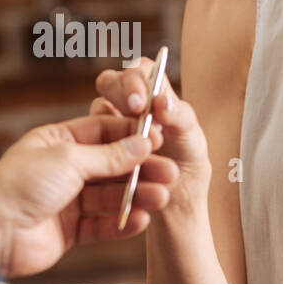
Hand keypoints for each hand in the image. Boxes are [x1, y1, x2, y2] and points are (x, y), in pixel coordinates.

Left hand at [0, 114, 179, 279]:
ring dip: (138, 196)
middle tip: (170, 172)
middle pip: (112, 166)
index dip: (132, 136)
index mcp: (58, 141)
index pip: (103, 132)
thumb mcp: (69, 160)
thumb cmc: (20, 186)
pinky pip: (102, 224)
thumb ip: (109, 156)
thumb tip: (142, 143)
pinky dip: (122, 222)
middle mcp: (63, 169)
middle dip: (142, 169)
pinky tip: (142, 220)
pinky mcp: (69, 230)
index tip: (159, 140)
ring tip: (162, 197)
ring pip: (111, 196)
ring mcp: (67, 200)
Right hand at [92, 57, 210, 205]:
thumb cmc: (186, 169)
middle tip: (136, 110)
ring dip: (115, 130)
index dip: (136, 80)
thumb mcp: (192, 142)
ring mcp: (106, 131)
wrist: (176, 210)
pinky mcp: (93, 156)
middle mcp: (125, 110)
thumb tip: (162, 101)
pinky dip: (103, 158)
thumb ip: (180, 118)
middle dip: (121, 92)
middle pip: (111, 85)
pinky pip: (89, 149)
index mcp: (152, 98)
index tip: (142, 102)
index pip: (140, 72)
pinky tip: (121, 175)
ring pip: (96, 116)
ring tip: (138, 154)